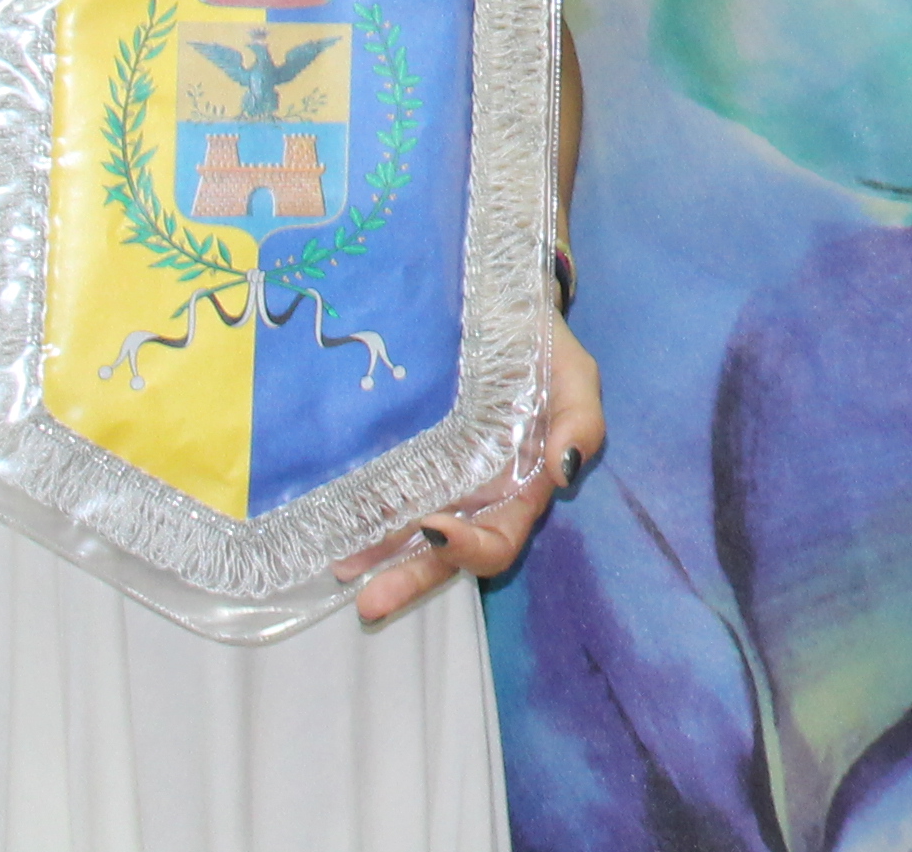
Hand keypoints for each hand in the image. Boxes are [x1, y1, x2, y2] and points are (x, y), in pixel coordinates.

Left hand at [355, 310, 605, 624]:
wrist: (501, 310)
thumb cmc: (544, 350)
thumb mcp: (575, 377)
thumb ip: (581, 421)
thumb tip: (565, 470)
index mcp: (520, 490)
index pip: (497, 541)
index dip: (469, 549)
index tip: (437, 530)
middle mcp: (474, 498)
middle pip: (443, 557)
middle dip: (409, 580)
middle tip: (370, 602)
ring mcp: (435, 481)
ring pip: (404, 536)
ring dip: (375, 559)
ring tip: (344, 568)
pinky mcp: (404, 458)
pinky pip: (379, 495)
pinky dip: (356, 516)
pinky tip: (330, 526)